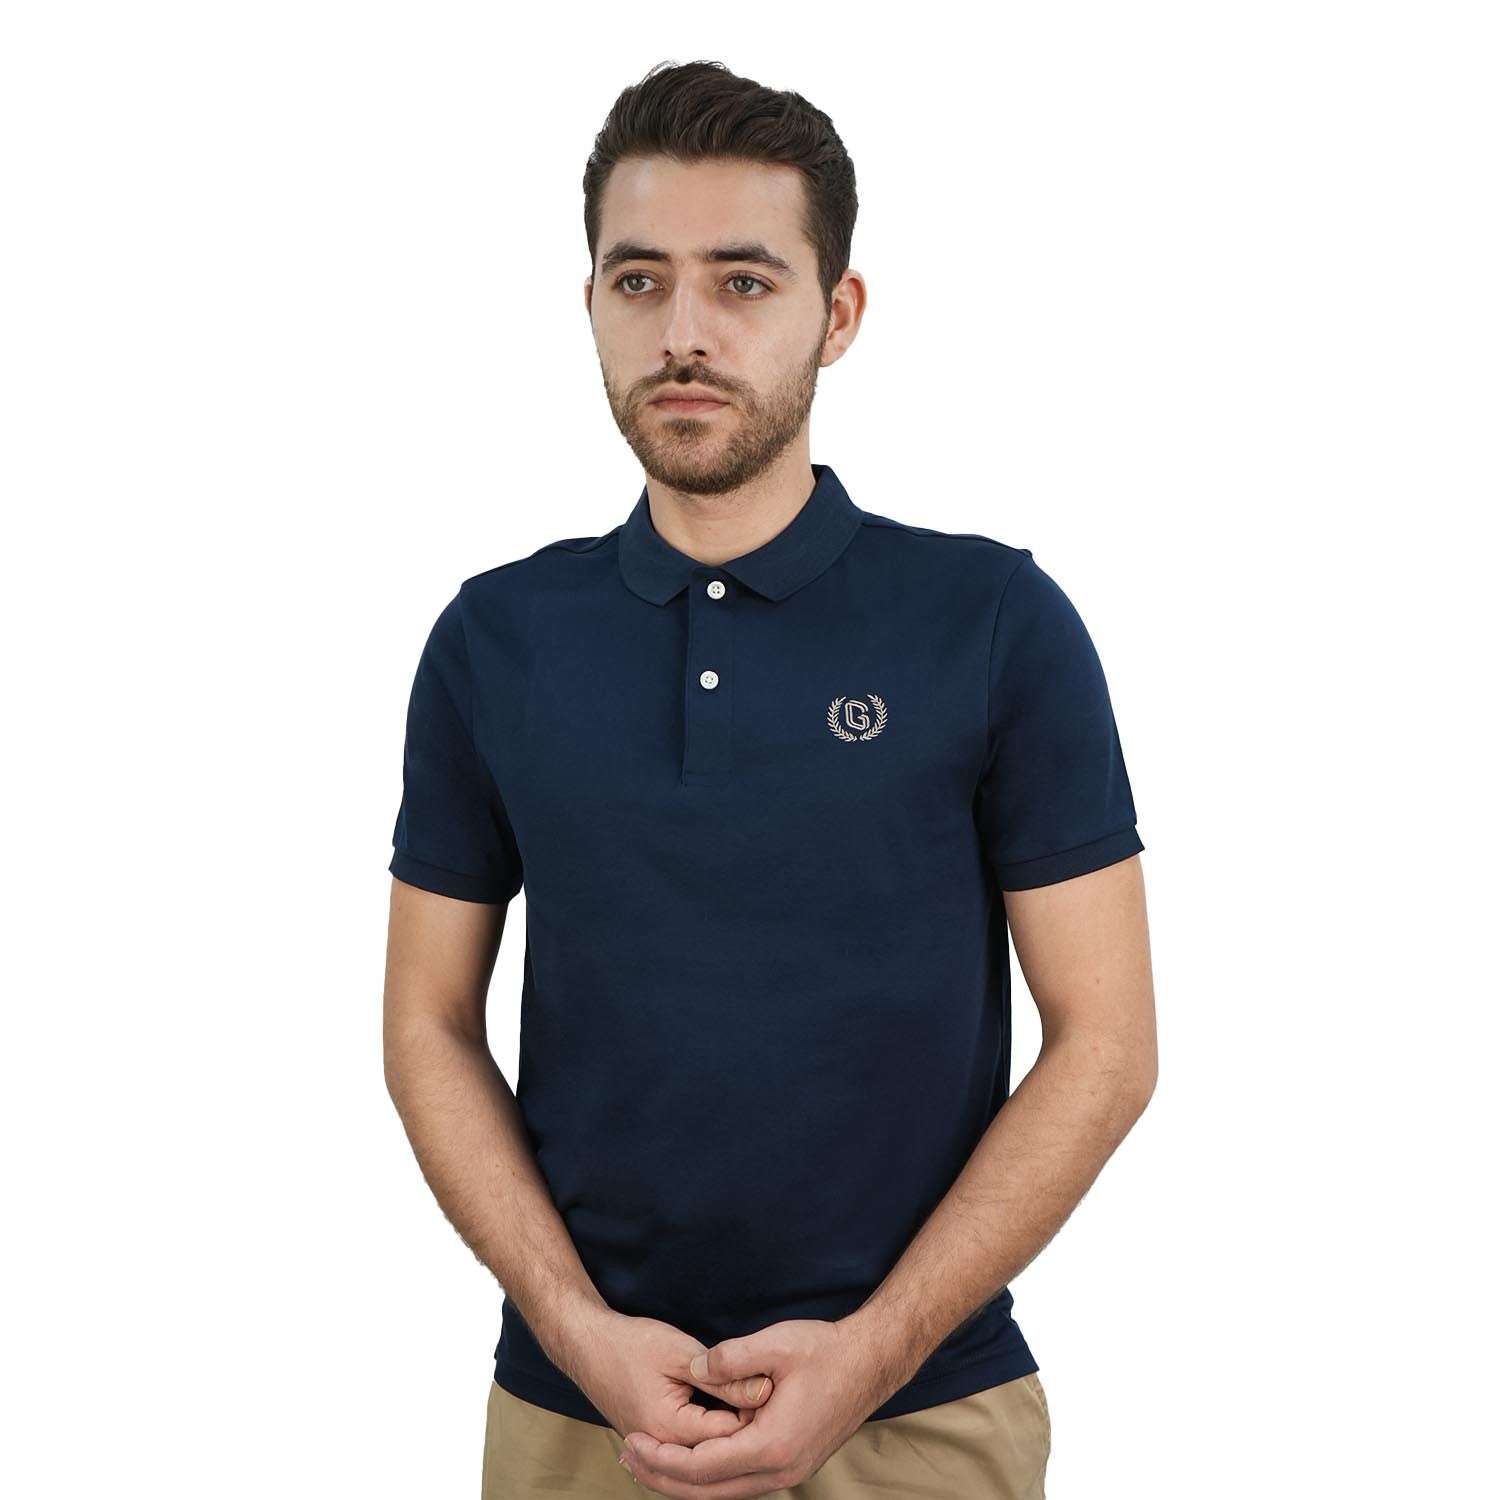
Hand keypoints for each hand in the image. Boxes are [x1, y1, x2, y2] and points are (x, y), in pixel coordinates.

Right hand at [571, 1308, 776, 1449]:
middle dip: (745, 1425)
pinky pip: (691, 1449)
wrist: (587, 1345)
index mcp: (670, 1429)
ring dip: (729, 1433)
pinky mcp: (655, 1440)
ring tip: (749, 1403)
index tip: (773, 1382)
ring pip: (706, 1453)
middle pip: (719, 1451)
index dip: (754, 1409)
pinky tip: (728, 1417)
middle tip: (767, 1393)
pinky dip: (711, 1436)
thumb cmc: (630, 1344)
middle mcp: (663, 1448)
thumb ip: (722, 1377)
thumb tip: (763, 1390)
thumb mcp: (681, 1353)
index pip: (729, 1433)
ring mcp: (657, 1448)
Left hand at [618, 1318, 884, 1498]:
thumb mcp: (777, 1344)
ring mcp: (788, 1472)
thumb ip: (730, 1357)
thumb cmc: (827, 1351)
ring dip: (683, 1480)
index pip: (701, 1467)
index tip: (632, 1440)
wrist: (872, 1362)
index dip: (662, 1458)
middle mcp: (779, 1472)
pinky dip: (708, 1476)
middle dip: (663, 1478)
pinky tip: (690, 1459)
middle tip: (627, 1458)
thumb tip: (695, 1367)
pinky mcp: (790, 1464)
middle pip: (707, 1492)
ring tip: (648, 1462)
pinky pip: (738, 1482)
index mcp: (771, 1447)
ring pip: (723, 1492)